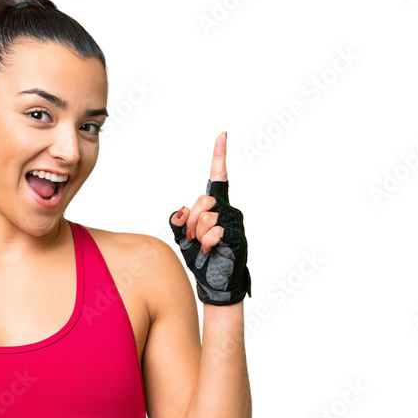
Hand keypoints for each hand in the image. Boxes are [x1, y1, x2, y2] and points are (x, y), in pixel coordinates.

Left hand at [167, 132, 251, 304]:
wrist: (214, 283)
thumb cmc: (200, 259)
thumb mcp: (181, 238)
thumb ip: (178, 221)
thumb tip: (182, 209)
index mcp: (214, 207)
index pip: (217, 177)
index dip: (219, 156)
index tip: (222, 134)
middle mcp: (227, 210)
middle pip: (204, 200)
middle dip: (192, 220)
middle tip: (192, 237)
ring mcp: (234, 222)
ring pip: (208, 217)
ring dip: (198, 234)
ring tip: (203, 246)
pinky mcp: (238, 235)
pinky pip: (216, 230)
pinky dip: (208, 242)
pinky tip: (210, 249)